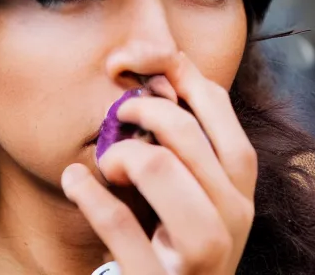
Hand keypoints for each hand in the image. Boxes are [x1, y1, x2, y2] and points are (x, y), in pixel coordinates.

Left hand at [61, 52, 256, 273]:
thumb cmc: (179, 235)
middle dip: (141, 110)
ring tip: (107, 163)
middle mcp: (233, 214)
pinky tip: (74, 180)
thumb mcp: (197, 189)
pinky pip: (118, 221)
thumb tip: (158, 73)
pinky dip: (88, 192)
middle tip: (119, 115)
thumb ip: (185, 140)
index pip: (218, 108)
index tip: (140, 63)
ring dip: (120, 155)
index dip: (178, 74)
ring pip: (156, 166)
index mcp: (240, 185)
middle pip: (184, 130)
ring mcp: (203, 252)